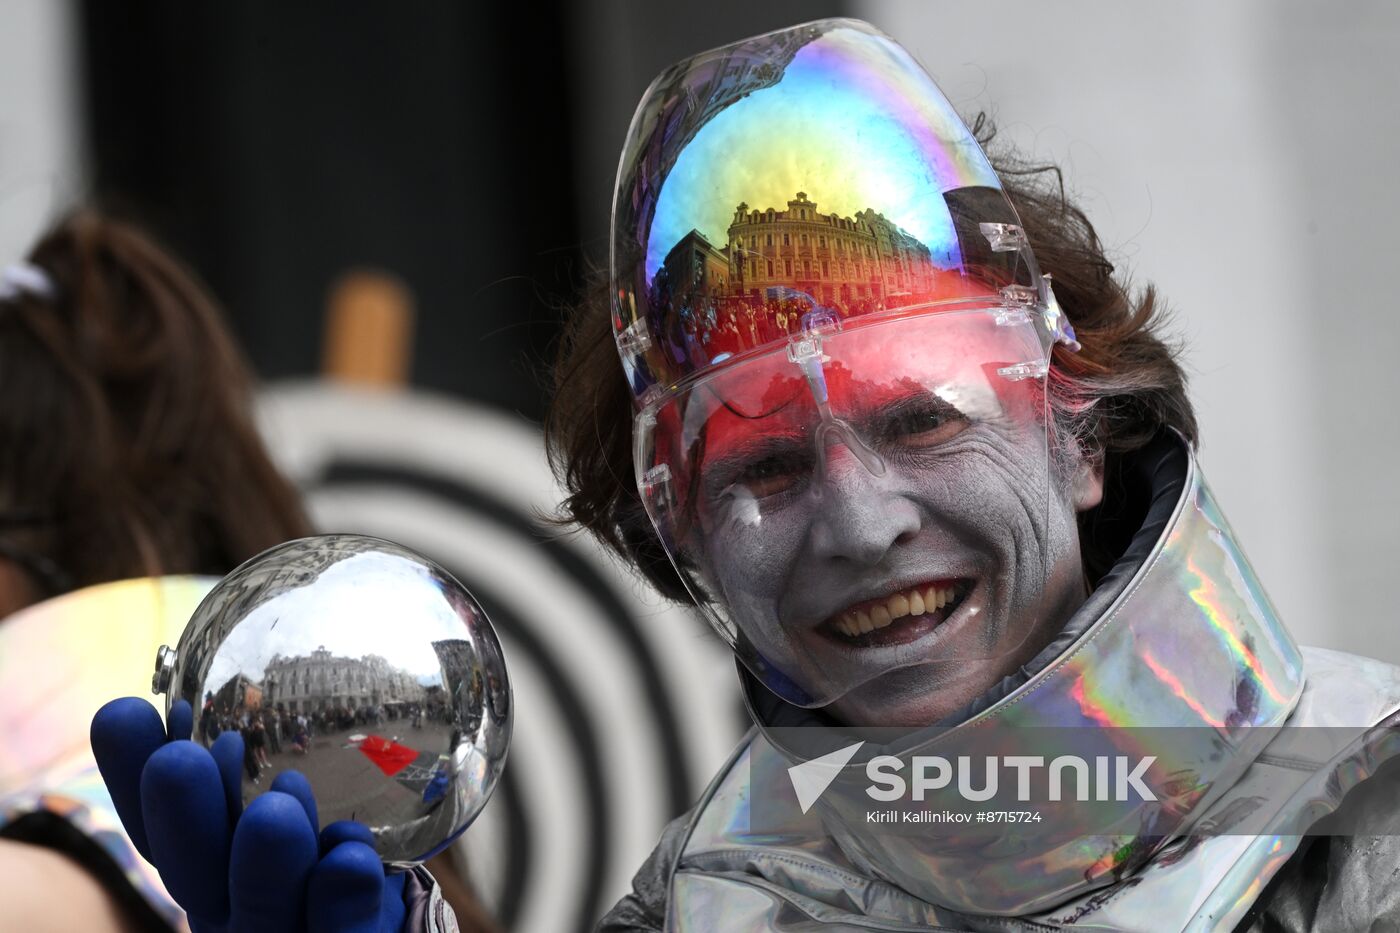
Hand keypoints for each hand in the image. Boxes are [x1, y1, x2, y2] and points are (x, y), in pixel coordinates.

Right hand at [91, 697, 407, 932]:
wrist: (380, 928)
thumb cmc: (333, 876)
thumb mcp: (287, 821)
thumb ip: (251, 782)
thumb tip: (214, 720)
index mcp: (211, 881)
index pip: (162, 834)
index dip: (133, 782)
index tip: (123, 713)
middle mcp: (234, 918)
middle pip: (200, 882)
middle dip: (186, 820)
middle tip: (177, 758)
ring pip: (267, 919)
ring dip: (266, 867)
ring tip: (278, 807)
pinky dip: (344, 903)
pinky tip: (351, 856)